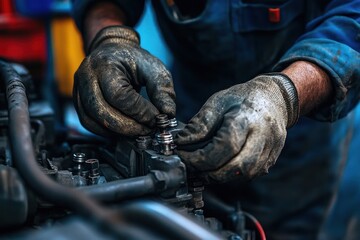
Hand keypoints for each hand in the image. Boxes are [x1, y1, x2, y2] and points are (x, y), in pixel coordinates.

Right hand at [74, 26, 175, 136]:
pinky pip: (90, 124)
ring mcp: (78, 90)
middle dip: (129, 126)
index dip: (139, 112)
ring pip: (93, 121)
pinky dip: (108, 132)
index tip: (156, 118)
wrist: (112, 51)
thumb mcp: (153, 67)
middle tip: (148, 130)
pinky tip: (125, 130)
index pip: (119, 96)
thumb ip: (163, 89)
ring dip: (118, 132)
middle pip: (103, 112)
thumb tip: (168, 114)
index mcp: (104, 65)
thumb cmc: (132, 60)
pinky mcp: (78, 103)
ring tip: (138, 131)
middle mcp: (86, 77)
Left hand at [175, 73, 298, 182]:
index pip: (224, 146)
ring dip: (219, 177)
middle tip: (191, 168)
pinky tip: (218, 168)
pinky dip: (230, 176)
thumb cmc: (242, 99)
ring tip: (202, 169)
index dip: (200, 157)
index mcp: (247, 118)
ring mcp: (270, 151)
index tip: (182, 157)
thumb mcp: (217, 102)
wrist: (274, 99)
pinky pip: (249, 176)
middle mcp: (263, 137)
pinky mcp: (270, 161)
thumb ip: (200, 124)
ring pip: (244, 176)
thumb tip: (180, 142)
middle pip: (236, 167)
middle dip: (209, 173)